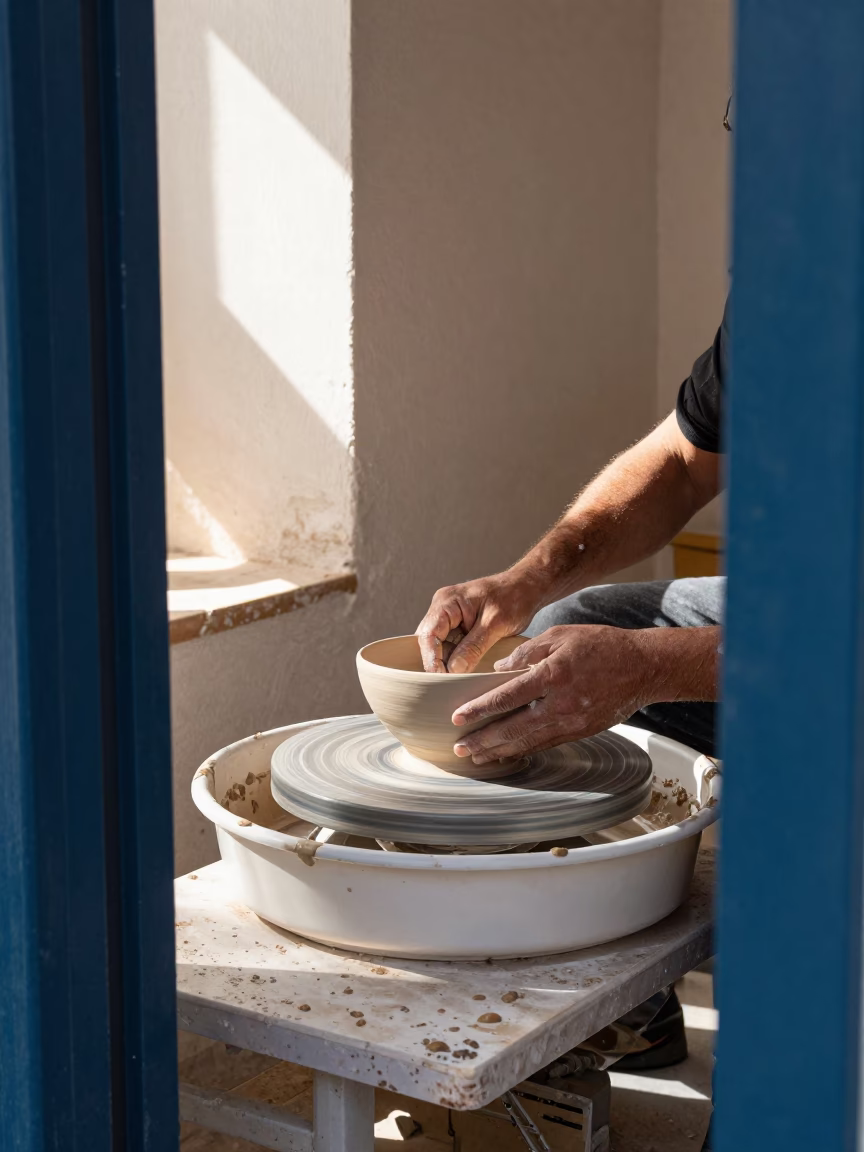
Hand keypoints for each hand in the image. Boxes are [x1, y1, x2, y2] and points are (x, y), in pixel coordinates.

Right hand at [416, 571, 545, 672]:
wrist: (527, 587)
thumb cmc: (514, 597)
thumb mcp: (495, 624)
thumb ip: (473, 647)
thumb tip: (454, 669)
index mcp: (447, 602)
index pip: (428, 634)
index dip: (432, 658)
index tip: (441, 678)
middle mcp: (443, 608)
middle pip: (429, 641)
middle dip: (437, 662)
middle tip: (448, 684)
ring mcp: (449, 616)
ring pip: (439, 646)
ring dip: (447, 662)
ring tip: (456, 680)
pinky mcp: (458, 625)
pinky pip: (451, 645)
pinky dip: (456, 658)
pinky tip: (463, 670)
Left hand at [450, 625, 657, 763]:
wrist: (643, 668)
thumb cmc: (602, 645)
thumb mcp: (560, 635)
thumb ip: (527, 653)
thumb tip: (498, 671)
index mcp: (553, 676)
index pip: (507, 697)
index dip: (480, 709)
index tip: (458, 718)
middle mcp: (561, 704)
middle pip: (513, 728)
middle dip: (484, 741)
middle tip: (460, 748)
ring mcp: (572, 722)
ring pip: (529, 742)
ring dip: (500, 751)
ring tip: (477, 757)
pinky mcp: (581, 732)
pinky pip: (546, 744)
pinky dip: (524, 750)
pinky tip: (508, 753)